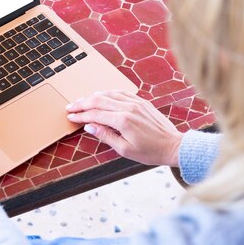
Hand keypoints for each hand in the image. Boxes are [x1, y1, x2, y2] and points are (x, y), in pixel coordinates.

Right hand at [66, 91, 182, 166]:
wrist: (173, 146)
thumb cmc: (150, 152)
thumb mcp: (125, 150)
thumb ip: (105, 136)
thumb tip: (89, 126)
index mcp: (123, 120)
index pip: (95, 114)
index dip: (80, 115)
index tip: (70, 116)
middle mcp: (128, 108)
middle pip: (98, 101)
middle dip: (82, 103)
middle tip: (70, 107)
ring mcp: (136, 102)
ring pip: (109, 94)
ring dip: (93, 96)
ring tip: (82, 101)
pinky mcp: (142, 101)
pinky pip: (121, 93)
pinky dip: (108, 93)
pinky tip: (102, 95)